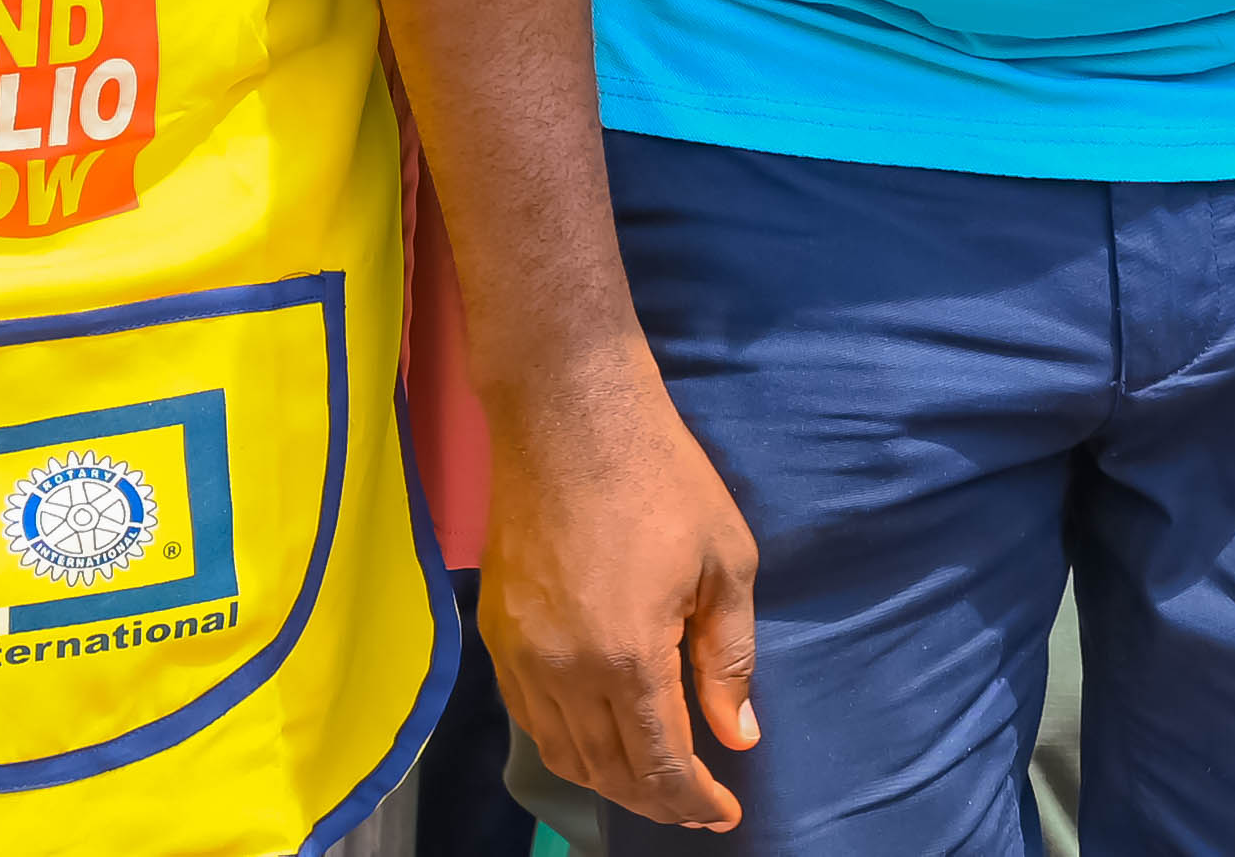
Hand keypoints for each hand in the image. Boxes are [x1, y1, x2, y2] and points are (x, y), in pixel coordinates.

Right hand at [480, 352, 763, 832]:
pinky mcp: (496, 636)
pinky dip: (567, 745)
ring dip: (609, 780)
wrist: (569, 421)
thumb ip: (728, 658)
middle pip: (608, 769)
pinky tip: (599, 741)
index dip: (694, 798)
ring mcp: (522, 657)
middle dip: (656, 799)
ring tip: (653, 784)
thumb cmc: (663, 481)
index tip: (725, 812)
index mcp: (628, 656)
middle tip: (696, 805)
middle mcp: (564, 672)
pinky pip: (530, 718)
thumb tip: (738, 734)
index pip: (660, 760)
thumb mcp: (726, 564)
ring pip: (562, 752)